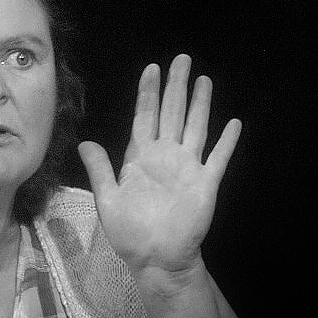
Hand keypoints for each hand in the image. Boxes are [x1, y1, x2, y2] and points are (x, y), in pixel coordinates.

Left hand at [78, 54, 240, 286]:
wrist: (155, 258)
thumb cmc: (129, 232)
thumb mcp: (107, 199)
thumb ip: (100, 169)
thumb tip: (84, 142)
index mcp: (140, 157)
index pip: (144, 116)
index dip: (148, 92)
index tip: (152, 68)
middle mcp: (164, 156)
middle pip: (171, 113)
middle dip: (175, 86)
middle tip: (182, 59)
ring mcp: (186, 168)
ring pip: (194, 127)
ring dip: (200, 104)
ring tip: (204, 80)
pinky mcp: (205, 184)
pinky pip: (218, 158)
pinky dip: (226, 141)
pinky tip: (234, 122)